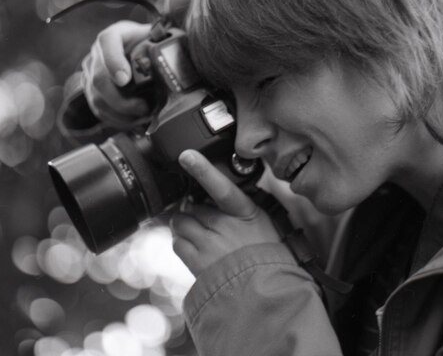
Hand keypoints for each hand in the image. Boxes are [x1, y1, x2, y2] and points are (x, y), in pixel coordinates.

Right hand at [80, 0, 196, 128]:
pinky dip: (119, 121)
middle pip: (98, 78)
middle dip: (121, 98)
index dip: (112, 60)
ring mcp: (92, 77)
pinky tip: (136, 122)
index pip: (106, 42)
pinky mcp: (94, 97)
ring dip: (121, 112)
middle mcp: (98, 55)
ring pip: (97, 98)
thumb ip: (177, 10)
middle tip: (145, 108)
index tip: (125, 79)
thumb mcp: (168, 29)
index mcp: (116, 36)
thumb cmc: (156, 45)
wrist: (143, 64)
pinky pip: (100, 113)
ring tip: (144, 116)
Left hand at [171, 150, 281, 275]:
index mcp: (244, 212)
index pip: (221, 187)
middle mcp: (225, 227)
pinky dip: (182, 241)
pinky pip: (177, 243)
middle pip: (193, 206)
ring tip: (200, 233)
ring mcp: (210, 245)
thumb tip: (215, 189)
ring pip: (181, 223)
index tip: (187, 155)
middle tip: (206, 219)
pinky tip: (196, 246)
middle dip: (194, 210)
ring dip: (185, 225)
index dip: (203, 170)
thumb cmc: (265, 250)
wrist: (264, 287)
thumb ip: (239, 203)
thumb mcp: (261, 219)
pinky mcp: (197, 262)